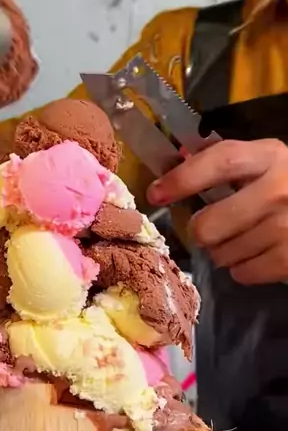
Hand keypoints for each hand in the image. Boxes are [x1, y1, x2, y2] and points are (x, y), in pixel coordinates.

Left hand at [146, 138, 287, 284]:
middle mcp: (278, 190)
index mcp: (271, 157)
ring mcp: (286, 227)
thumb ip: (231, 160)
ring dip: (224, 252)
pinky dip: (244, 269)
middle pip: (208, 225)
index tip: (156, 193)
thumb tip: (180, 156)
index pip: (217, 162)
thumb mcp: (271, 162)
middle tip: (211, 229)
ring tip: (245, 240)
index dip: (182, 179)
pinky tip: (260, 255)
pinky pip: (242, 273)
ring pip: (222, 254)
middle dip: (202, 231)